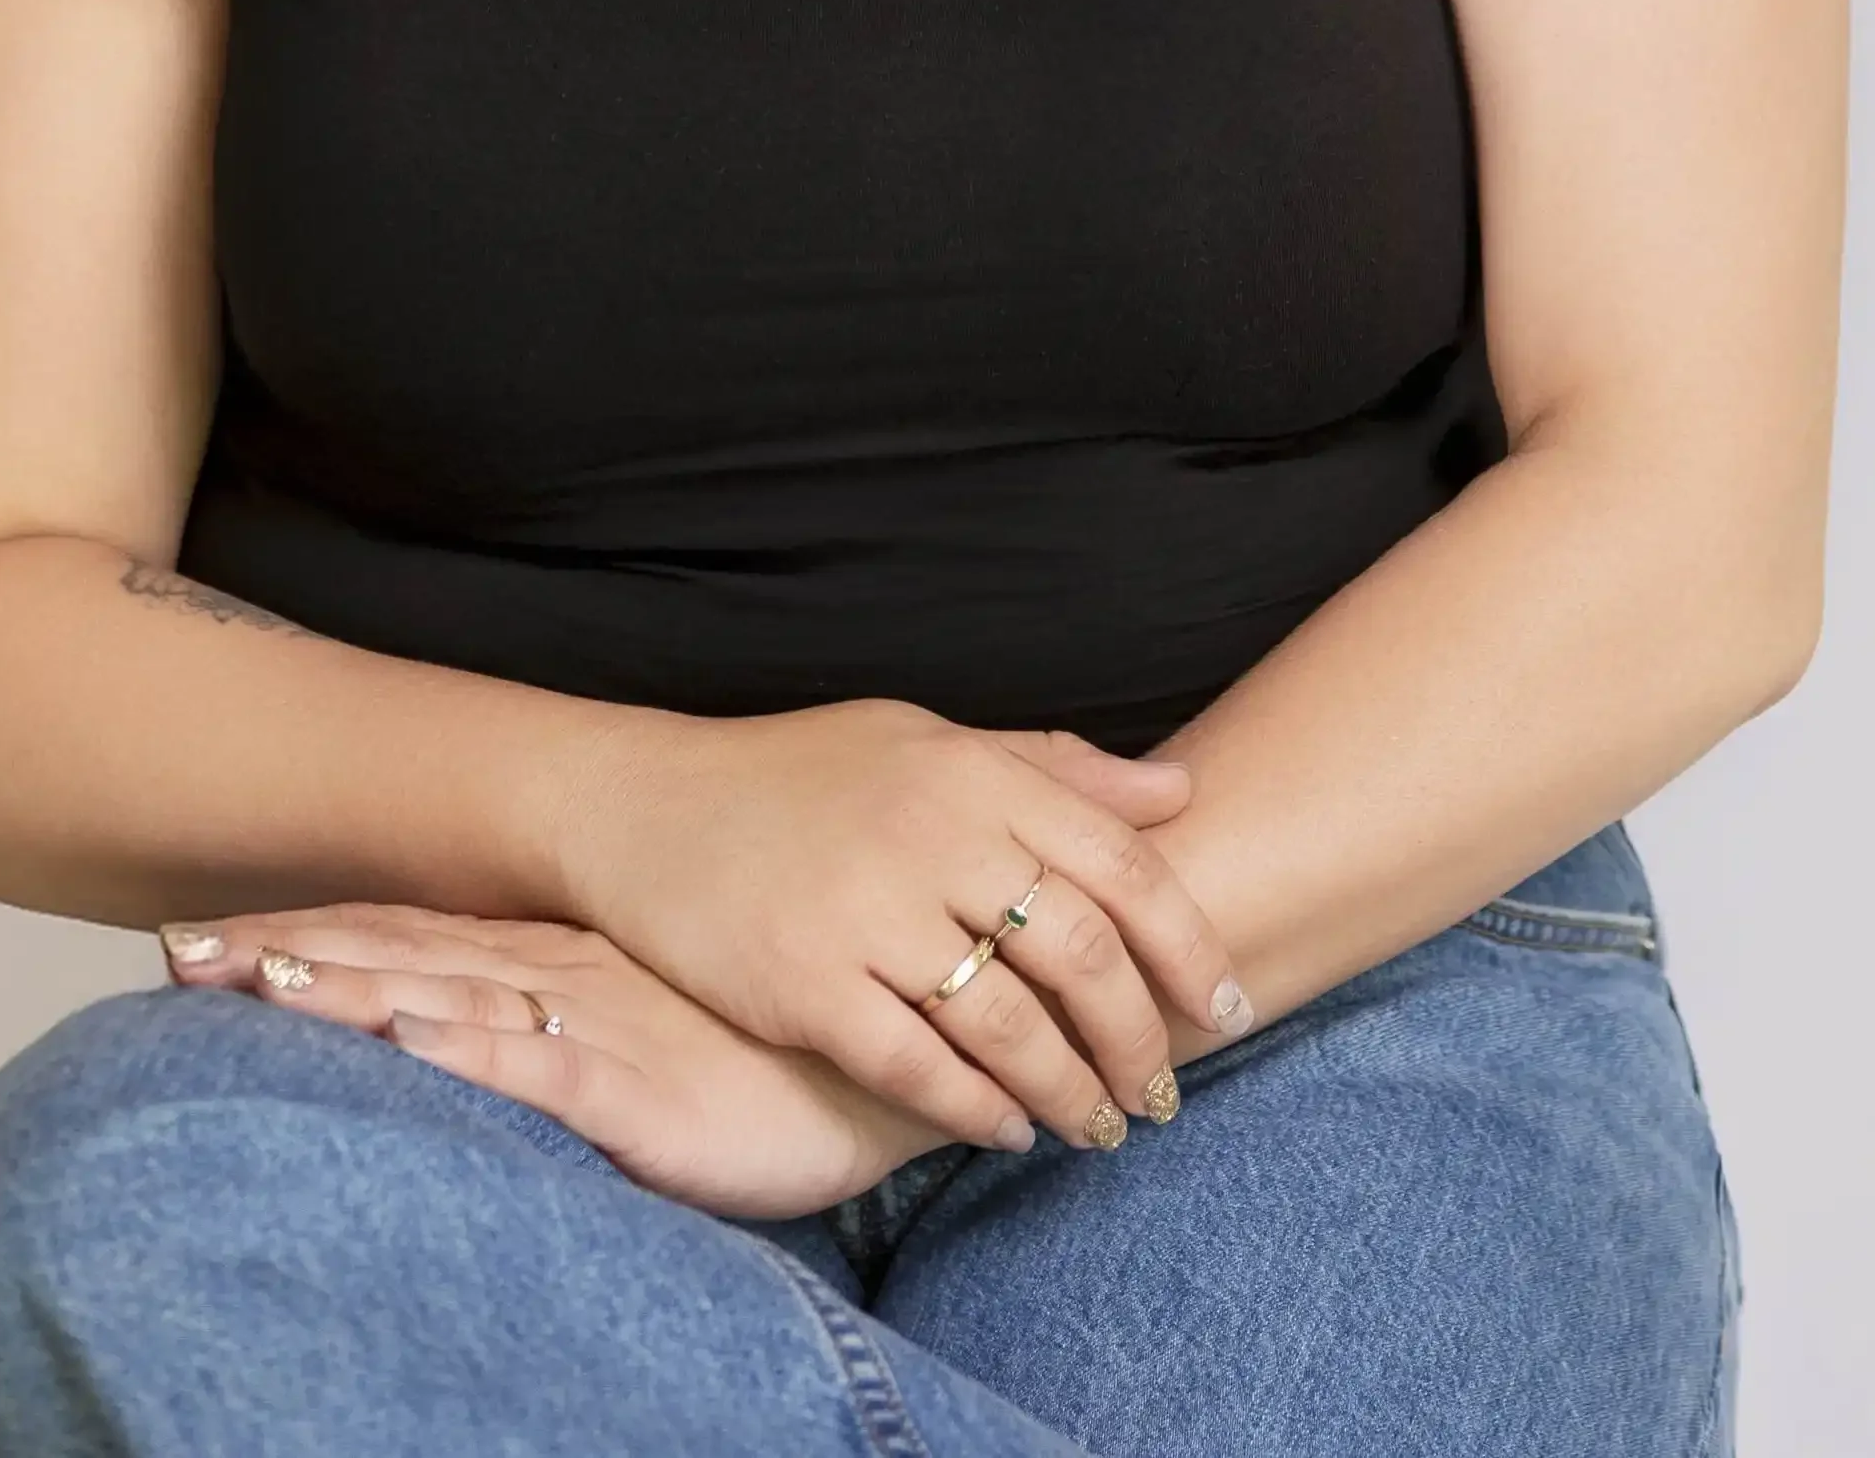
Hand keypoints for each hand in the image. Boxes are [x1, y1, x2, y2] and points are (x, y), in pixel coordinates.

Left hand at [159, 900, 956, 1218]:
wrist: (882, 1055)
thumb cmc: (767, 1050)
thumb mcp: (645, 1030)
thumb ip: (568, 1019)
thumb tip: (478, 1016)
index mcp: (550, 962)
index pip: (404, 937)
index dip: (303, 932)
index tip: (196, 935)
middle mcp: (551, 979)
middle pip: (391, 958)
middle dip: (279, 954)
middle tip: (170, 949)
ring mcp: (587, 1027)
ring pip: (437, 1002)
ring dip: (340, 988)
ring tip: (246, 977)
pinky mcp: (630, 1092)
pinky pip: (531, 1071)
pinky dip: (460, 1051)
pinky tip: (398, 1041)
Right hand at [552, 700, 1250, 1154]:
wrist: (643, 805)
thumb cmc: (797, 775)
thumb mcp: (925, 741)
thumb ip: (1050, 770)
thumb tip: (1176, 796)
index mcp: (971, 772)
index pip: (1121, 864)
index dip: (1189, 945)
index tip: (1231, 1006)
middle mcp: (931, 835)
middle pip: (1082, 954)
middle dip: (1141, 1039)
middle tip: (1167, 1091)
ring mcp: (866, 912)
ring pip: (1011, 1025)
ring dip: (1072, 1092)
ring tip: (1101, 1129)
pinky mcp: (806, 984)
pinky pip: (920, 1069)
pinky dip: (979, 1112)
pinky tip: (1008, 1132)